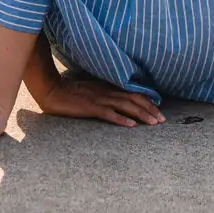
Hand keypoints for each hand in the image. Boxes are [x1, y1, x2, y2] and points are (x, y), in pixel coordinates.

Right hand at [31, 76, 163, 127]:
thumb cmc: (70, 91)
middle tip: (162, 120)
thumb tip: (119, 101)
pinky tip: (130, 125)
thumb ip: (105, 93)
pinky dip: (120, 119)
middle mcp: (106, 91)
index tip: (159, 112)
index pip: (133, 93)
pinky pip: (108, 113)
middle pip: (134, 99)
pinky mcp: (89, 107)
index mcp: (108, 87)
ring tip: (153, 123)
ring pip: (125, 106)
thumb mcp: (92, 90)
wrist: (51, 90)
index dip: (148, 102)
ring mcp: (98, 99)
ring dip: (141, 114)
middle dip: (150, 109)